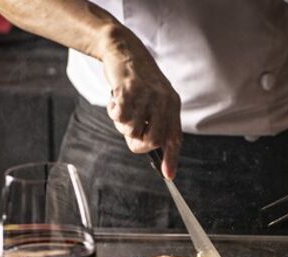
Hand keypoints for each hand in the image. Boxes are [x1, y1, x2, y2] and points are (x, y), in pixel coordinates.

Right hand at [102, 26, 181, 178]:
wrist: (124, 50)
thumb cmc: (138, 80)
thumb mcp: (154, 99)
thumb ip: (156, 122)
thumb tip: (151, 150)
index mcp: (172, 104)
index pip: (174, 137)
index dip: (171, 158)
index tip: (169, 175)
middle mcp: (162, 100)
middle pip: (152, 140)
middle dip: (137, 142)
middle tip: (130, 131)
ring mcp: (145, 95)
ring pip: (131, 130)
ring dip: (122, 123)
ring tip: (123, 106)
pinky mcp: (127, 90)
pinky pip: (119, 117)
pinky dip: (113, 112)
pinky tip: (115, 99)